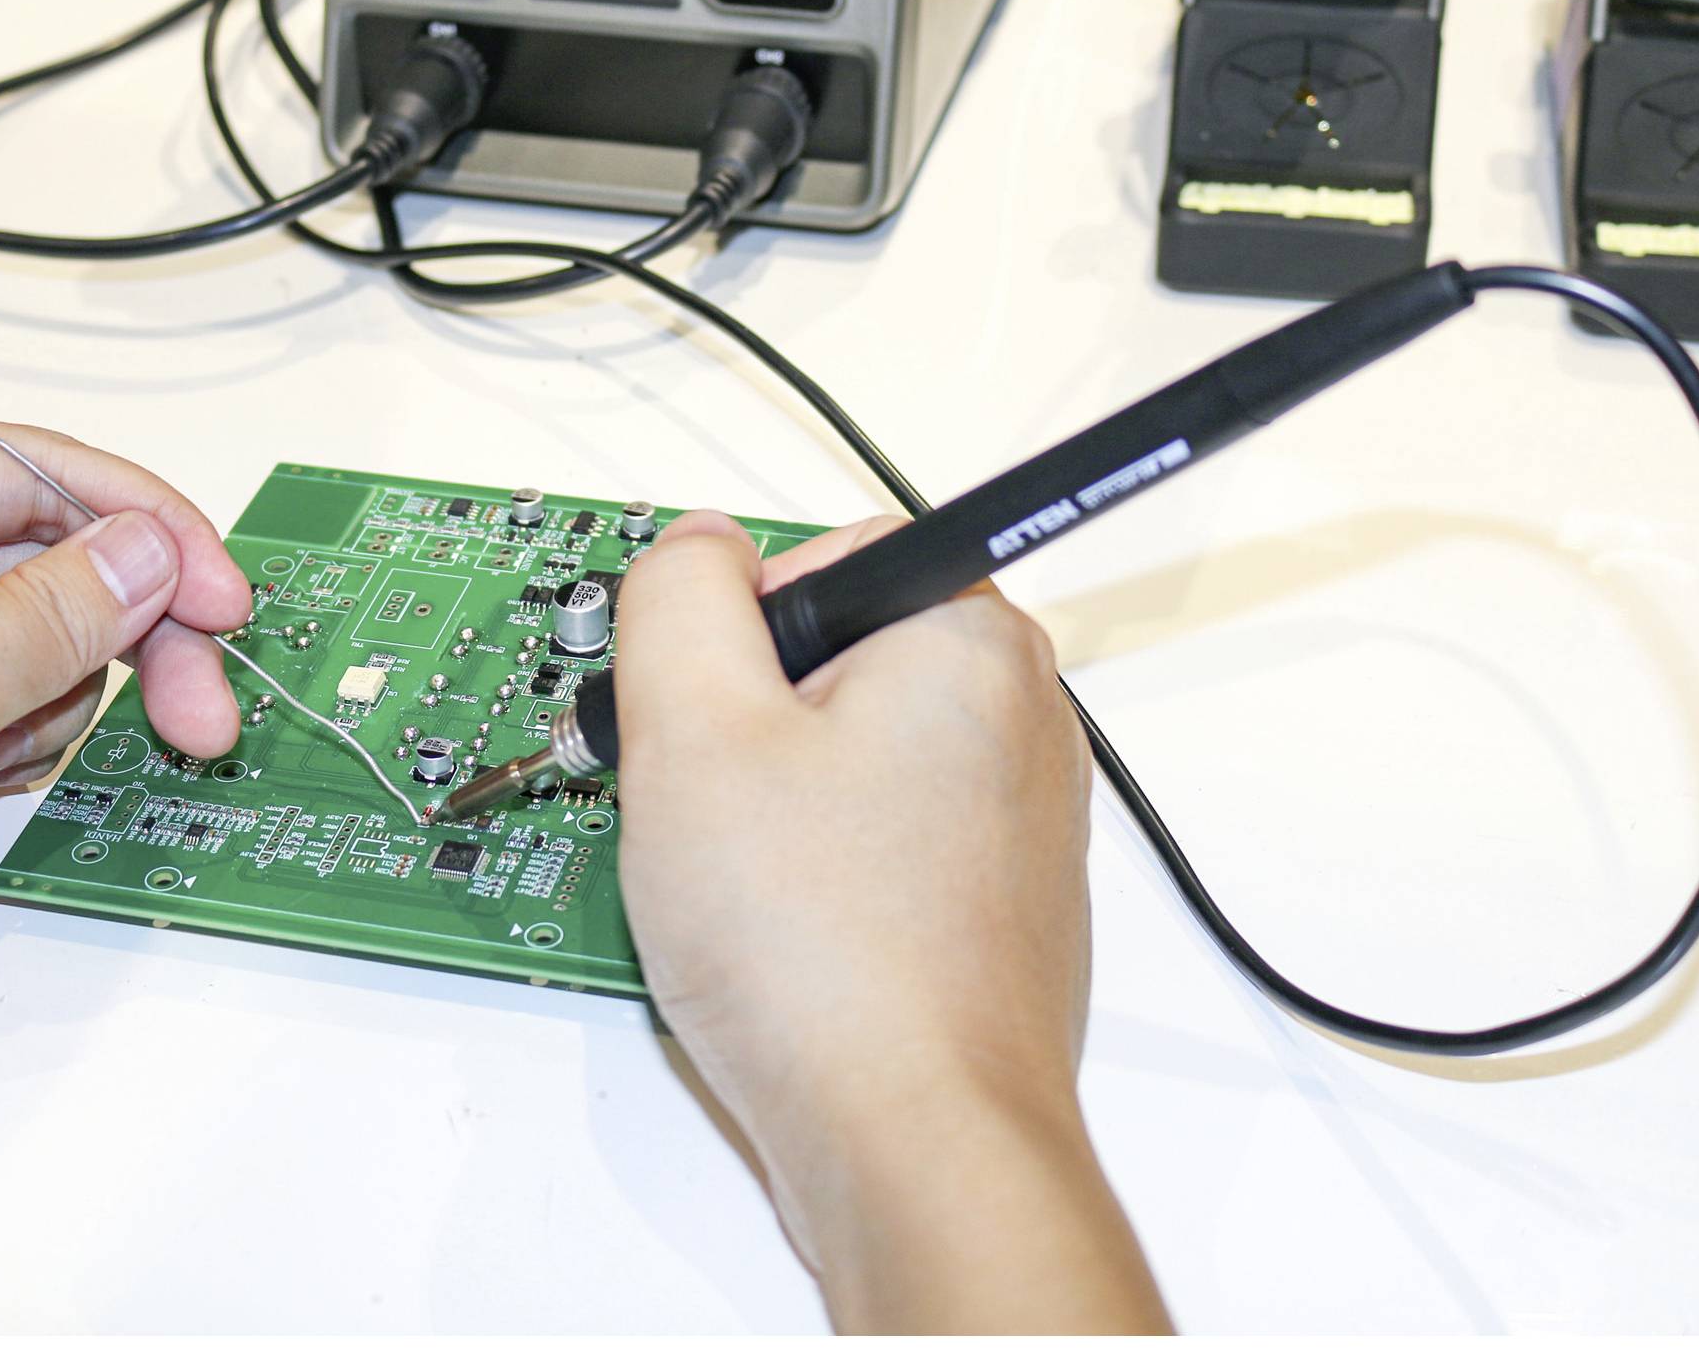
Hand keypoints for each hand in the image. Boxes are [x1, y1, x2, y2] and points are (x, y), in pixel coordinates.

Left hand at [0, 418, 250, 1065]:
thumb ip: (52, 617)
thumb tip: (152, 555)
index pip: (44, 470)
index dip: (154, 535)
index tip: (228, 603)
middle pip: (57, 552)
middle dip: (127, 640)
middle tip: (201, 719)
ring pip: (42, 630)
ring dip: (53, 705)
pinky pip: (1, 689)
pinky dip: (11, 740)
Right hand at [614, 511, 1167, 1332]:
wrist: (919, 1149)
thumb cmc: (825, 957)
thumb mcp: (692, 728)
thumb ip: (678, 597)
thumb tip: (696, 550)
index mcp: (969, 640)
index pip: (818, 555)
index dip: (727, 633)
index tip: (692, 718)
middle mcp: (1020, 720)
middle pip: (829, 666)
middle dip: (743, 733)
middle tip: (704, 816)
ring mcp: (1015, 825)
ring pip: (843, 768)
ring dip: (769, 817)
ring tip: (739, 898)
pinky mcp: (996, 912)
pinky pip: (874, 854)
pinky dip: (815, 887)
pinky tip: (780, 952)